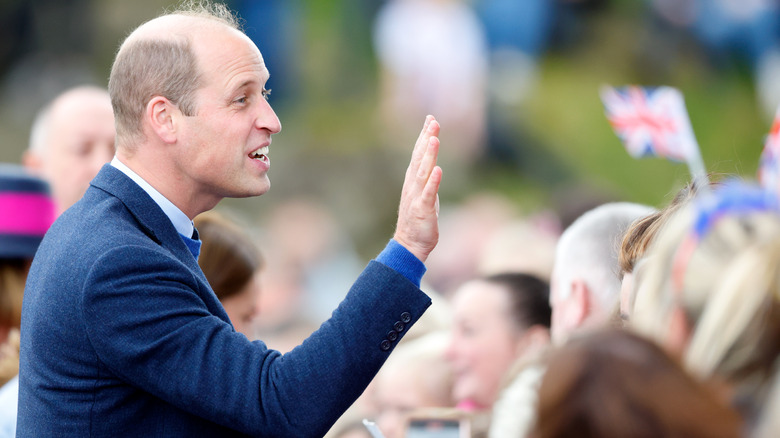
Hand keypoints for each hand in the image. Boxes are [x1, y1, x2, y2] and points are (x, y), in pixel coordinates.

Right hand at [393, 115, 442, 262]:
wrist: (410, 244)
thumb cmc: (418, 220)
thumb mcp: (424, 195)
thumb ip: (428, 180)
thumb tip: (434, 166)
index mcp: (414, 180)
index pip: (419, 154)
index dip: (424, 136)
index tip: (430, 119)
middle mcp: (413, 185)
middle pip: (420, 157)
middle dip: (426, 138)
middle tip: (432, 121)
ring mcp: (417, 196)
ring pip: (423, 171)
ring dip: (429, 155)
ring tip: (434, 138)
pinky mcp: (423, 209)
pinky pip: (428, 194)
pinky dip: (433, 182)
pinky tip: (438, 170)